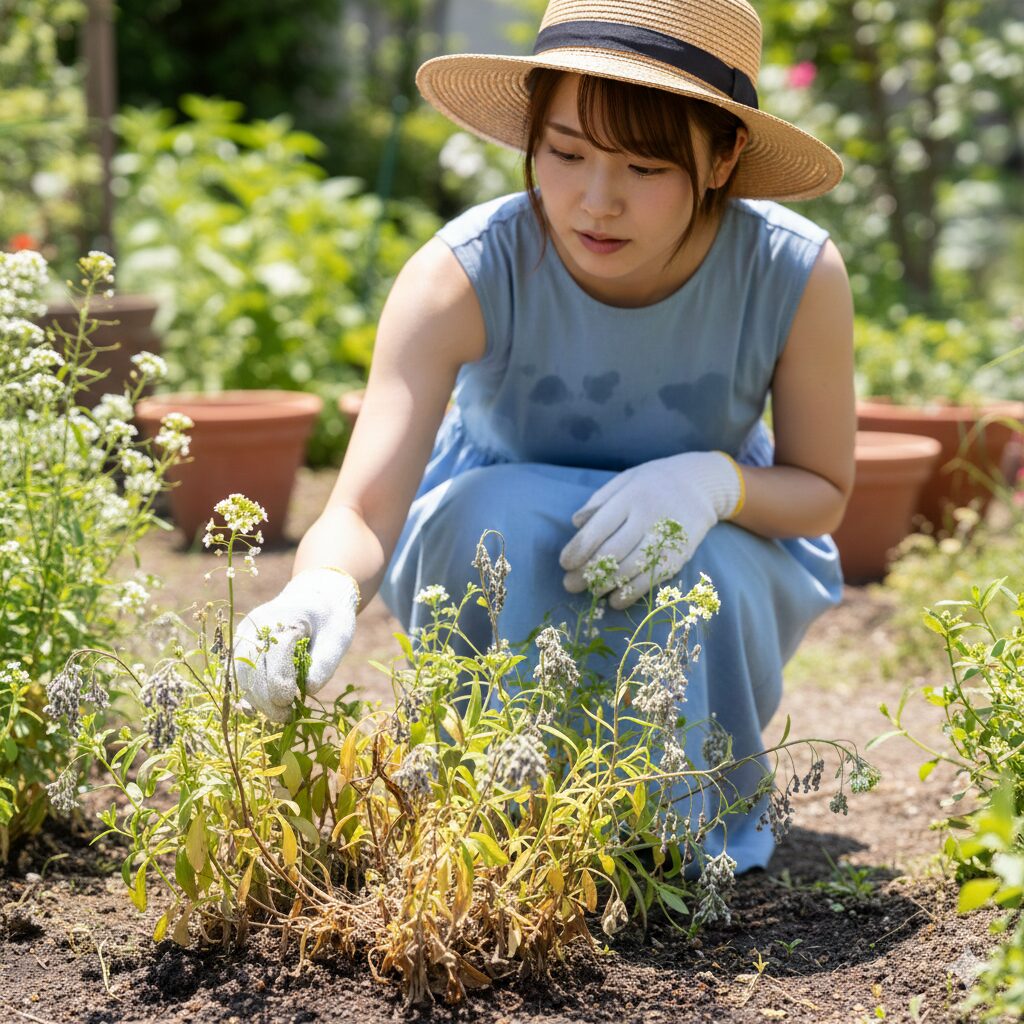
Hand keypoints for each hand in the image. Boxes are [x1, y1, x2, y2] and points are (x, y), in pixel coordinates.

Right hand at [232, 568, 358, 720]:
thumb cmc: (330, 617)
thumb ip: (325, 662)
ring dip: (255, 697)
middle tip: (284, 717)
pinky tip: (259, 706)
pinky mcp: (242, 644)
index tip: (291, 703)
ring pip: (240, 672)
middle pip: (250, 667)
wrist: (317, 595)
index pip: (272, 657)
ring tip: (277, 713)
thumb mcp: (338, 637)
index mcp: (282, 617)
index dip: (279, 685)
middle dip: (265, 698)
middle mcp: (256, 625)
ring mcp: (245, 634)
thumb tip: (307, 690)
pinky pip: (238, 671)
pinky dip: (247, 690)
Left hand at [559, 451, 743, 608]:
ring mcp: (666, 536)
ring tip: (590, 591)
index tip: (564, 563)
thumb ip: (600, 500)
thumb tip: (575, 523)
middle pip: (612, 551)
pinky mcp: (679, 554)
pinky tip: (615, 600)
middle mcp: (648, 516)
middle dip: (588, 572)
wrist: (700, 484)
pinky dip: (631, 593)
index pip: (599, 527)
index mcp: (630, 496)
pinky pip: (652, 578)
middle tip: (570, 585)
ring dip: (606, 585)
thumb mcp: (625, 480)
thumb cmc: (653, 482)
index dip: (579, 548)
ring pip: (631, 568)